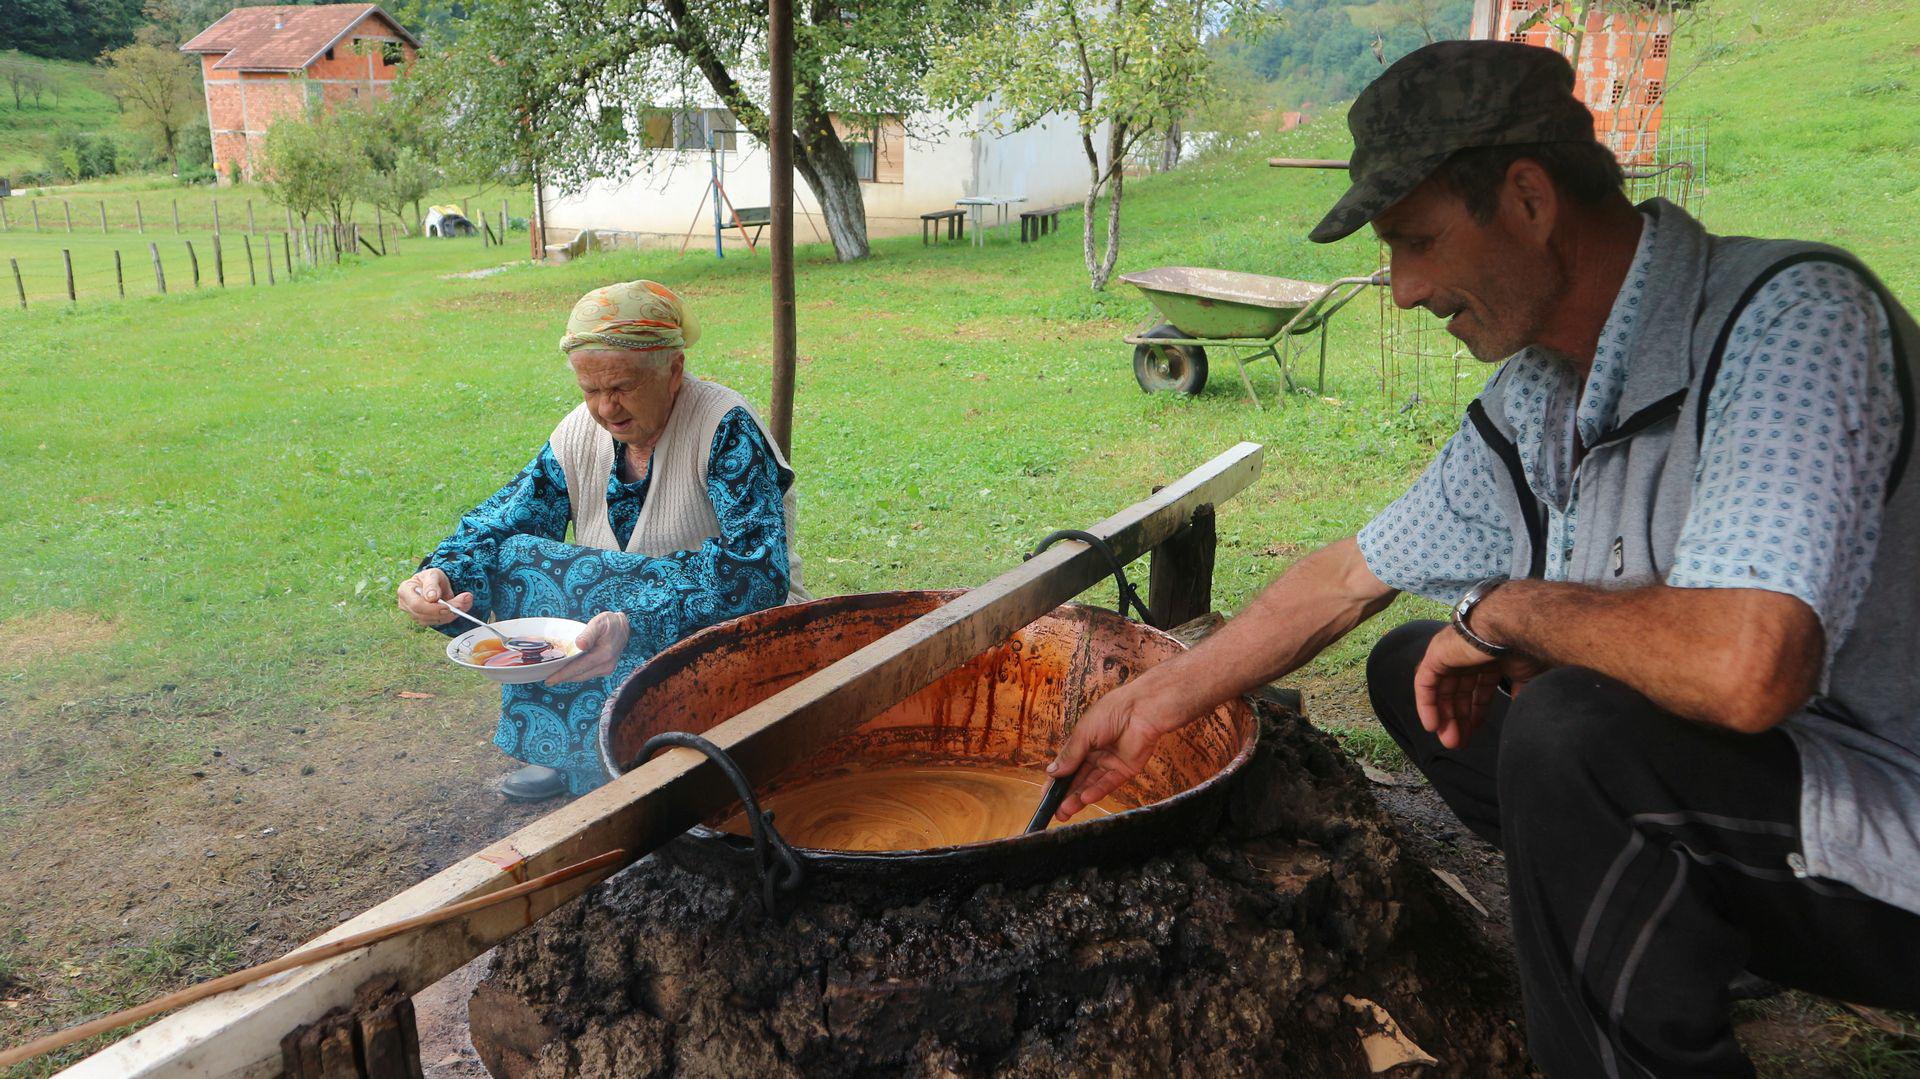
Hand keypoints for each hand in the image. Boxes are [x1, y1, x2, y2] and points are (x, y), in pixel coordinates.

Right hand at [397, 568, 471, 626]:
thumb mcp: (433, 575)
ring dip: (449, 615)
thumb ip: (432, 584)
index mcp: (405, 590)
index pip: (416, 604)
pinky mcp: (423, 620)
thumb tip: (432, 597)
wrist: (435, 584)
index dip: (432, 608)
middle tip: (461, 606)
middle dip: (444, 613)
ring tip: (463, 604)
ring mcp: (413, 613)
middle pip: (423, 615)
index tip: (448, 607)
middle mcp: (406, 604)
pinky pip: (437, 622)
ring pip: (431, 621)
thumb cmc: (432, 578)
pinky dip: (449, 617)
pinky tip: (457, 609)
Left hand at [543, 611, 630, 683]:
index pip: (579, 667)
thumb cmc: (609, 622)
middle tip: (547, 679)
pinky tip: (567, 670)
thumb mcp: (599, 622)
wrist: (623, 626)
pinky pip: (587, 674)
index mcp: (604, 654)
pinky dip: (576, 673)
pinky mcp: (606, 669)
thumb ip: (589, 633)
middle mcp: (606, 665)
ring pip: (583, 676)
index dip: (563, 674)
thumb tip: (579, 644)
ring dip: (569, 677)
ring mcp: (607, 669)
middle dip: (563, 678)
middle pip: (580, 675)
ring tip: (554, 676)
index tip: (549, 680)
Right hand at [1045, 681, 1191, 821]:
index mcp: (1083, 742)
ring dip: (1078, 797)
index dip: (1056, 782)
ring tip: (1065, 811)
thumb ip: (1070, 755)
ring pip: (1091, 784)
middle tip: (1056, 811)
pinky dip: (1096, 791)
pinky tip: (1085, 799)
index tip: (1045, 797)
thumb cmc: (1111, 712)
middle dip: (1066, 795)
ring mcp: (1110, 763)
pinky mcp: (1125, 770)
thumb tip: (1051, 772)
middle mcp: (1095, 754)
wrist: (1140, 711)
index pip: (1066, 766)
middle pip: (1078, 778)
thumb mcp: (1083, 733)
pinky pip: (1108, 784)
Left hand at [1413, 626, 1547, 748]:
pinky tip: (1432, 726)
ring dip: (1445, 717)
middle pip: (1459, 691)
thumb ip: (1520, 694)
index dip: (1476, 711)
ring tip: (1450, 741)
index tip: (1475, 731)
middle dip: (1459, 718)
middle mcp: (1468, 654)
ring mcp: (1450, 653)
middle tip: (1459, 743)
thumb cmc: (1525, 646)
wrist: (1512, 625)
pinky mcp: (1436, 654)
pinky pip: (1425, 683)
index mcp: (1489, 656)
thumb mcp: (1526, 676)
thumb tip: (1523, 713)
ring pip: (1442, 690)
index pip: (1478, 688)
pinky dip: (1427, 704)